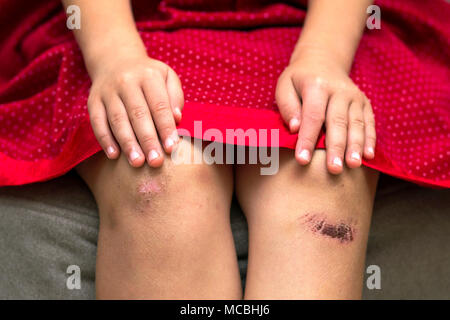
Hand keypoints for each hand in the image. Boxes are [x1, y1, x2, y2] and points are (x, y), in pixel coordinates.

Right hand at [87, 48, 183, 166]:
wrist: (115, 59)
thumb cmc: (148, 76)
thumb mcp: (167, 76)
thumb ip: (175, 96)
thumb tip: (177, 118)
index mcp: (149, 76)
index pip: (159, 105)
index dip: (166, 128)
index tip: (172, 148)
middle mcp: (127, 82)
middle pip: (138, 114)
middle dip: (147, 140)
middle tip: (156, 161)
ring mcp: (108, 91)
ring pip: (118, 120)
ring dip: (127, 143)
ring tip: (137, 163)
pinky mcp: (93, 100)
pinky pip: (97, 122)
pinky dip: (105, 139)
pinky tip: (114, 155)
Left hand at [276, 47, 375, 173]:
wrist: (323, 60)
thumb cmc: (299, 80)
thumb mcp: (284, 85)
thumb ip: (287, 106)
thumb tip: (295, 128)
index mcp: (317, 85)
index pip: (312, 116)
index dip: (307, 139)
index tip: (302, 159)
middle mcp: (339, 90)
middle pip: (338, 122)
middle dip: (336, 147)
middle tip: (334, 169)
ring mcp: (355, 96)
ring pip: (356, 124)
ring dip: (355, 147)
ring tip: (352, 166)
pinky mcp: (364, 103)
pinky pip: (369, 123)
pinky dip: (370, 140)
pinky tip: (368, 156)